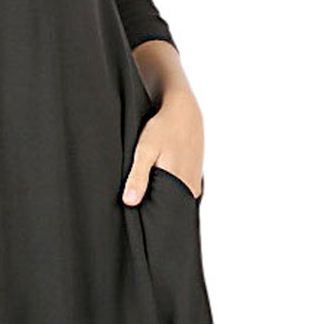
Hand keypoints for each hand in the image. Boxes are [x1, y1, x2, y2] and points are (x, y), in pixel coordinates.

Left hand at [121, 90, 203, 205]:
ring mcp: (195, 181)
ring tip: (151, 179)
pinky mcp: (194, 174)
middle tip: (141, 192)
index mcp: (181, 185)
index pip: (165, 212)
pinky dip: (170, 184)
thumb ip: (138, 177)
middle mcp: (191, 187)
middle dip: (155, 203)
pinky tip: (160, 172)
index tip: (138, 209)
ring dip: (162, 192)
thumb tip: (129, 202)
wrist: (184, 110)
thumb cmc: (164, 128)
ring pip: (175, 196)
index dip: (151, 213)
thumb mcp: (145, 150)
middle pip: (170, 205)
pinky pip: (180, 188)